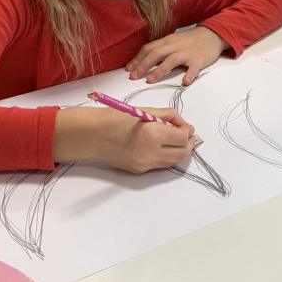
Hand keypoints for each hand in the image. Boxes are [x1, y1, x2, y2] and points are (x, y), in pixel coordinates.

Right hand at [54, 107, 194, 173]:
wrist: (92, 135)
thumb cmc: (116, 118)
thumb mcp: (144, 111)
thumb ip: (167, 116)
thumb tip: (183, 125)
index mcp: (152, 134)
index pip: (182, 138)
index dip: (188, 131)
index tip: (185, 126)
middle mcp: (151, 153)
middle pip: (182, 154)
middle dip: (188, 144)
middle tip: (186, 134)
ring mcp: (145, 165)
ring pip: (173, 162)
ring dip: (179, 151)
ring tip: (175, 140)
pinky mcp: (139, 170)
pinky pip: (160, 165)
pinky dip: (166, 155)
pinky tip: (160, 146)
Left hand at [126, 26, 228, 84]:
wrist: (212, 34)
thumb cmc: (190, 41)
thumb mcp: (173, 41)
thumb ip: (160, 50)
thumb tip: (143, 61)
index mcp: (167, 41)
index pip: (149, 48)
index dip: (137, 59)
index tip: (128, 69)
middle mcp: (175, 46)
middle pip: (156, 54)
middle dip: (143, 65)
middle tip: (133, 77)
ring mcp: (187, 53)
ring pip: (171, 60)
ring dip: (159, 70)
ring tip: (150, 80)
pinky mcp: (199, 60)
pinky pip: (193, 68)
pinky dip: (189, 75)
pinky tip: (184, 82)